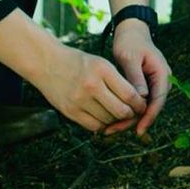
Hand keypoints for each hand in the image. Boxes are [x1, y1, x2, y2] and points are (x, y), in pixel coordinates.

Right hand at [30, 39, 148, 134]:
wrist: (46, 63)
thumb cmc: (79, 62)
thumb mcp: (101, 63)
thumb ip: (117, 80)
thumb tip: (137, 101)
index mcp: (102, 69)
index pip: (129, 94)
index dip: (140, 103)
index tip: (143, 105)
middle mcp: (91, 85)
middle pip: (121, 110)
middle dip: (131, 115)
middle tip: (134, 113)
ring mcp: (79, 100)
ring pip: (108, 120)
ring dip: (117, 120)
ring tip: (119, 115)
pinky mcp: (69, 111)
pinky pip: (93, 126)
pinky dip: (102, 125)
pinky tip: (104, 118)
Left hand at [106, 20, 171, 137]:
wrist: (131, 31)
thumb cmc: (130, 42)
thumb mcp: (130, 59)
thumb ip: (136, 78)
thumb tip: (140, 98)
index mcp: (162, 73)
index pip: (158, 100)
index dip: (149, 117)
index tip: (138, 130)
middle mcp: (161, 81)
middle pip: (151, 107)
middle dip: (134, 121)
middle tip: (114, 131)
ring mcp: (153, 83)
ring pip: (143, 107)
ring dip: (128, 118)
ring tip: (109, 129)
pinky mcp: (144, 85)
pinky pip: (137, 101)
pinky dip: (125, 109)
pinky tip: (111, 118)